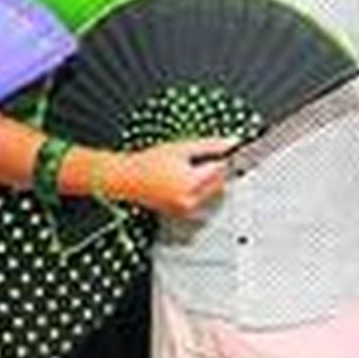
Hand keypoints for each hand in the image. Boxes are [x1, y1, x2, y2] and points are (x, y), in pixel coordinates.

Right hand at [105, 137, 231, 218]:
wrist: (127, 179)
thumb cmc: (148, 163)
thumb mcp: (181, 148)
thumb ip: (210, 145)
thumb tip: (231, 143)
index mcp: (192, 182)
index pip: (222, 169)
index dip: (223, 157)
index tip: (223, 152)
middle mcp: (191, 199)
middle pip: (219, 182)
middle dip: (214, 170)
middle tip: (195, 160)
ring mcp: (187, 209)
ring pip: (211, 193)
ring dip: (206, 181)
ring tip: (184, 172)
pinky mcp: (182, 213)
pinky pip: (200, 200)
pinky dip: (196, 191)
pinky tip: (180, 182)